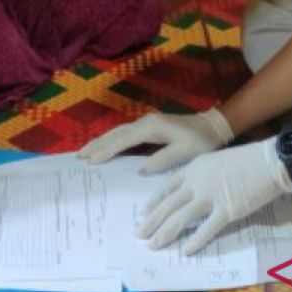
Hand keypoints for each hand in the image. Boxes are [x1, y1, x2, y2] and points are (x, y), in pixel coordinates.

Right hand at [78, 108, 233, 172]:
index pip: (123, 140)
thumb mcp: (186, 152)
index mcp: (151, 128)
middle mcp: (145, 122)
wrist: (213, 126)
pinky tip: (106, 147)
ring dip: (102, 141)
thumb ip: (164, 159)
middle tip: (78, 157)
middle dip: (97, 145)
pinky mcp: (150, 127)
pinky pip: (125, 134)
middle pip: (115, 134)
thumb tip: (142, 168)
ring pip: (118, 132)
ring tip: (86, 152)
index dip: (106, 151)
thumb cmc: (201, 141)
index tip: (91, 161)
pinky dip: (112, 140)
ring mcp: (147, 123)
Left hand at [138, 139, 291, 254]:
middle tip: (138, 235)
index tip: (144, 212)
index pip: (167, 187)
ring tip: (153, 245)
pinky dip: (195, 241)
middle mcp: (197, 182)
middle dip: (152, 221)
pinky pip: (207, 229)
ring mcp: (210, 196)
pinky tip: (185, 250)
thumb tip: (194, 193)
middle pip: (169, 204)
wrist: (268, 160)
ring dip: (165, 233)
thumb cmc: (247, 160)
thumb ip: (203, 176)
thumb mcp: (217, 161)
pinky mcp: (227, 210)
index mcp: (194, 168)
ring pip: (181, 218)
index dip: (154, 201)